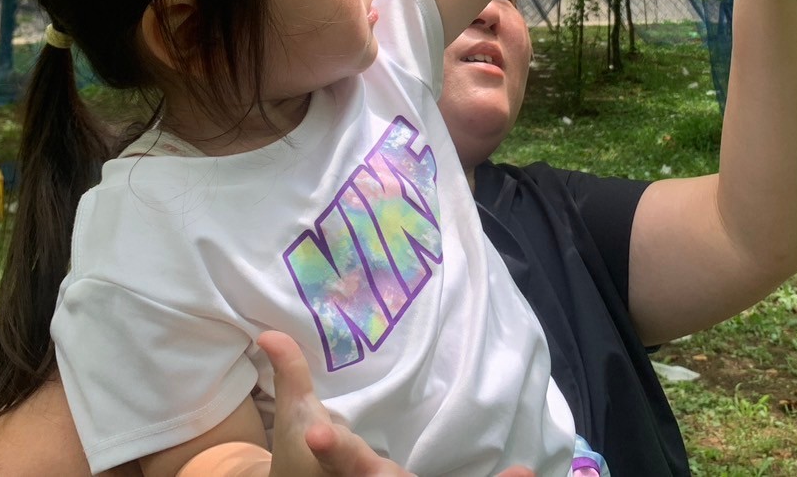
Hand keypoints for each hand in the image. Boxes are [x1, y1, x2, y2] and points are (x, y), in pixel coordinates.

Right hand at [242, 333, 534, 476]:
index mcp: (346, 471)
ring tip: (525, 471)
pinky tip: (527, 470)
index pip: (344, 459)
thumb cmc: (301, 456)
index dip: (332, 448)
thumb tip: (270, 332)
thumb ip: (291, 376)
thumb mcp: (294, 417)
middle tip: (414, 470)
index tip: (316, 432)